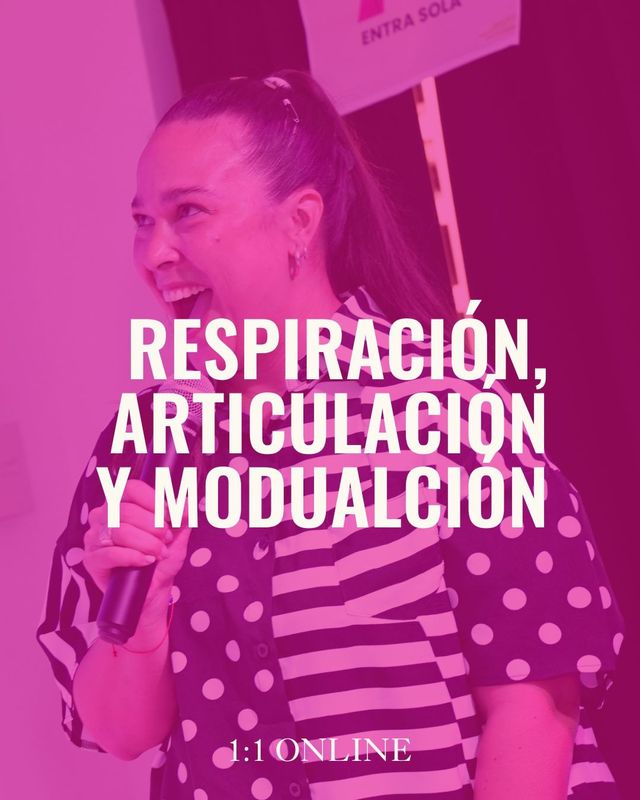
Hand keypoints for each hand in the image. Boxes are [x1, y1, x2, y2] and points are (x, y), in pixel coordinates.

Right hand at [84, 479, 191, 620]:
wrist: (154, 589)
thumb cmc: (161, 557)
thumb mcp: (177, 535)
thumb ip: (181, 516)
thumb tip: (186, 502)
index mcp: (121, 502)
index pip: (131, 488)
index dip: (154, 500)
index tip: (172, 514)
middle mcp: (103, 516)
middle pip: (126, 510)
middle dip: (153, 526)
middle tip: (166, 539)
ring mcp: (94, 538)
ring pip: (119, 531)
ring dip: (146, 543)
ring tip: (159, 552)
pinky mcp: (92, 560)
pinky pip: (110, 554)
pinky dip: (133, 557)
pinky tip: (146, 561)